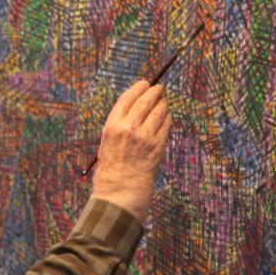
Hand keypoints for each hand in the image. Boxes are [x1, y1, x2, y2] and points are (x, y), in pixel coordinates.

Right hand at [90, 80, 171, 220]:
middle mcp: (128, 128)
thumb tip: (137, 106)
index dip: (139, 88)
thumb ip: (120, 124)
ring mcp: (144, 136)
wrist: (120, 190)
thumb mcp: (108, 142)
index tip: (145, 83)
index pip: (128, 98)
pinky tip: (166, 117)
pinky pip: (166, 124)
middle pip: (146, 100)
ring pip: (159, 110)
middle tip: (159, 89)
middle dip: (155, 92)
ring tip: (163, 103)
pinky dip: (167, 118)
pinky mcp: (157, 145)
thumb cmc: (112, 168)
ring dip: (163, 104)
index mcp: (112, 125)